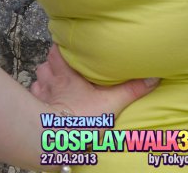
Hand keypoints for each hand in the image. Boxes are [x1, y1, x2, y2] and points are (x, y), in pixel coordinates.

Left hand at [30, 45, 158, 118]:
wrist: (57, 137)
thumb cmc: (83, 116)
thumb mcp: (111, 102)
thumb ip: (131, 90)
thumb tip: (153, 78)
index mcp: (65, 73)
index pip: (56, 51)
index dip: (61, 49)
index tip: (68, 49)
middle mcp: (50, 79)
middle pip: (46, 64)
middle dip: (53, 66)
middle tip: (64, 70)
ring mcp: (41, 93)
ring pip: (39, 79)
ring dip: (45, 80)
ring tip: (55, 84)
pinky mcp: (34, 108)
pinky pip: (35, 96)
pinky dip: (39, 96)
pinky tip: (47, 100)